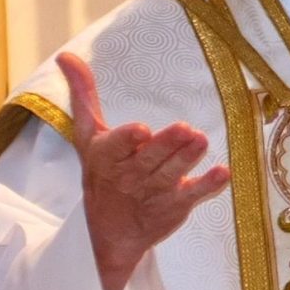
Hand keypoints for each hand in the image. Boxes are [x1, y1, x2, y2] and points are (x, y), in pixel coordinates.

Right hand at [59, 52, 229, 289]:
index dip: (128, 139)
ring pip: (173, 174)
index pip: (116, 146)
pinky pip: (193, 196)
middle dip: (168, 145)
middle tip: (187, 129)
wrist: (110, 234)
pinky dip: (208, 186)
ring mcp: (155, 192)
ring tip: (202, 140)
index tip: (141, 130)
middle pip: (150, 158)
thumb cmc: (102, 174)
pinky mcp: (176, 206)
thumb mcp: (88, 136)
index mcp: (107, 156)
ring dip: (188, 159)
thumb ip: (83, 96)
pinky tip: (223, 174)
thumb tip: (66, 56)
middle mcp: (130, 175)